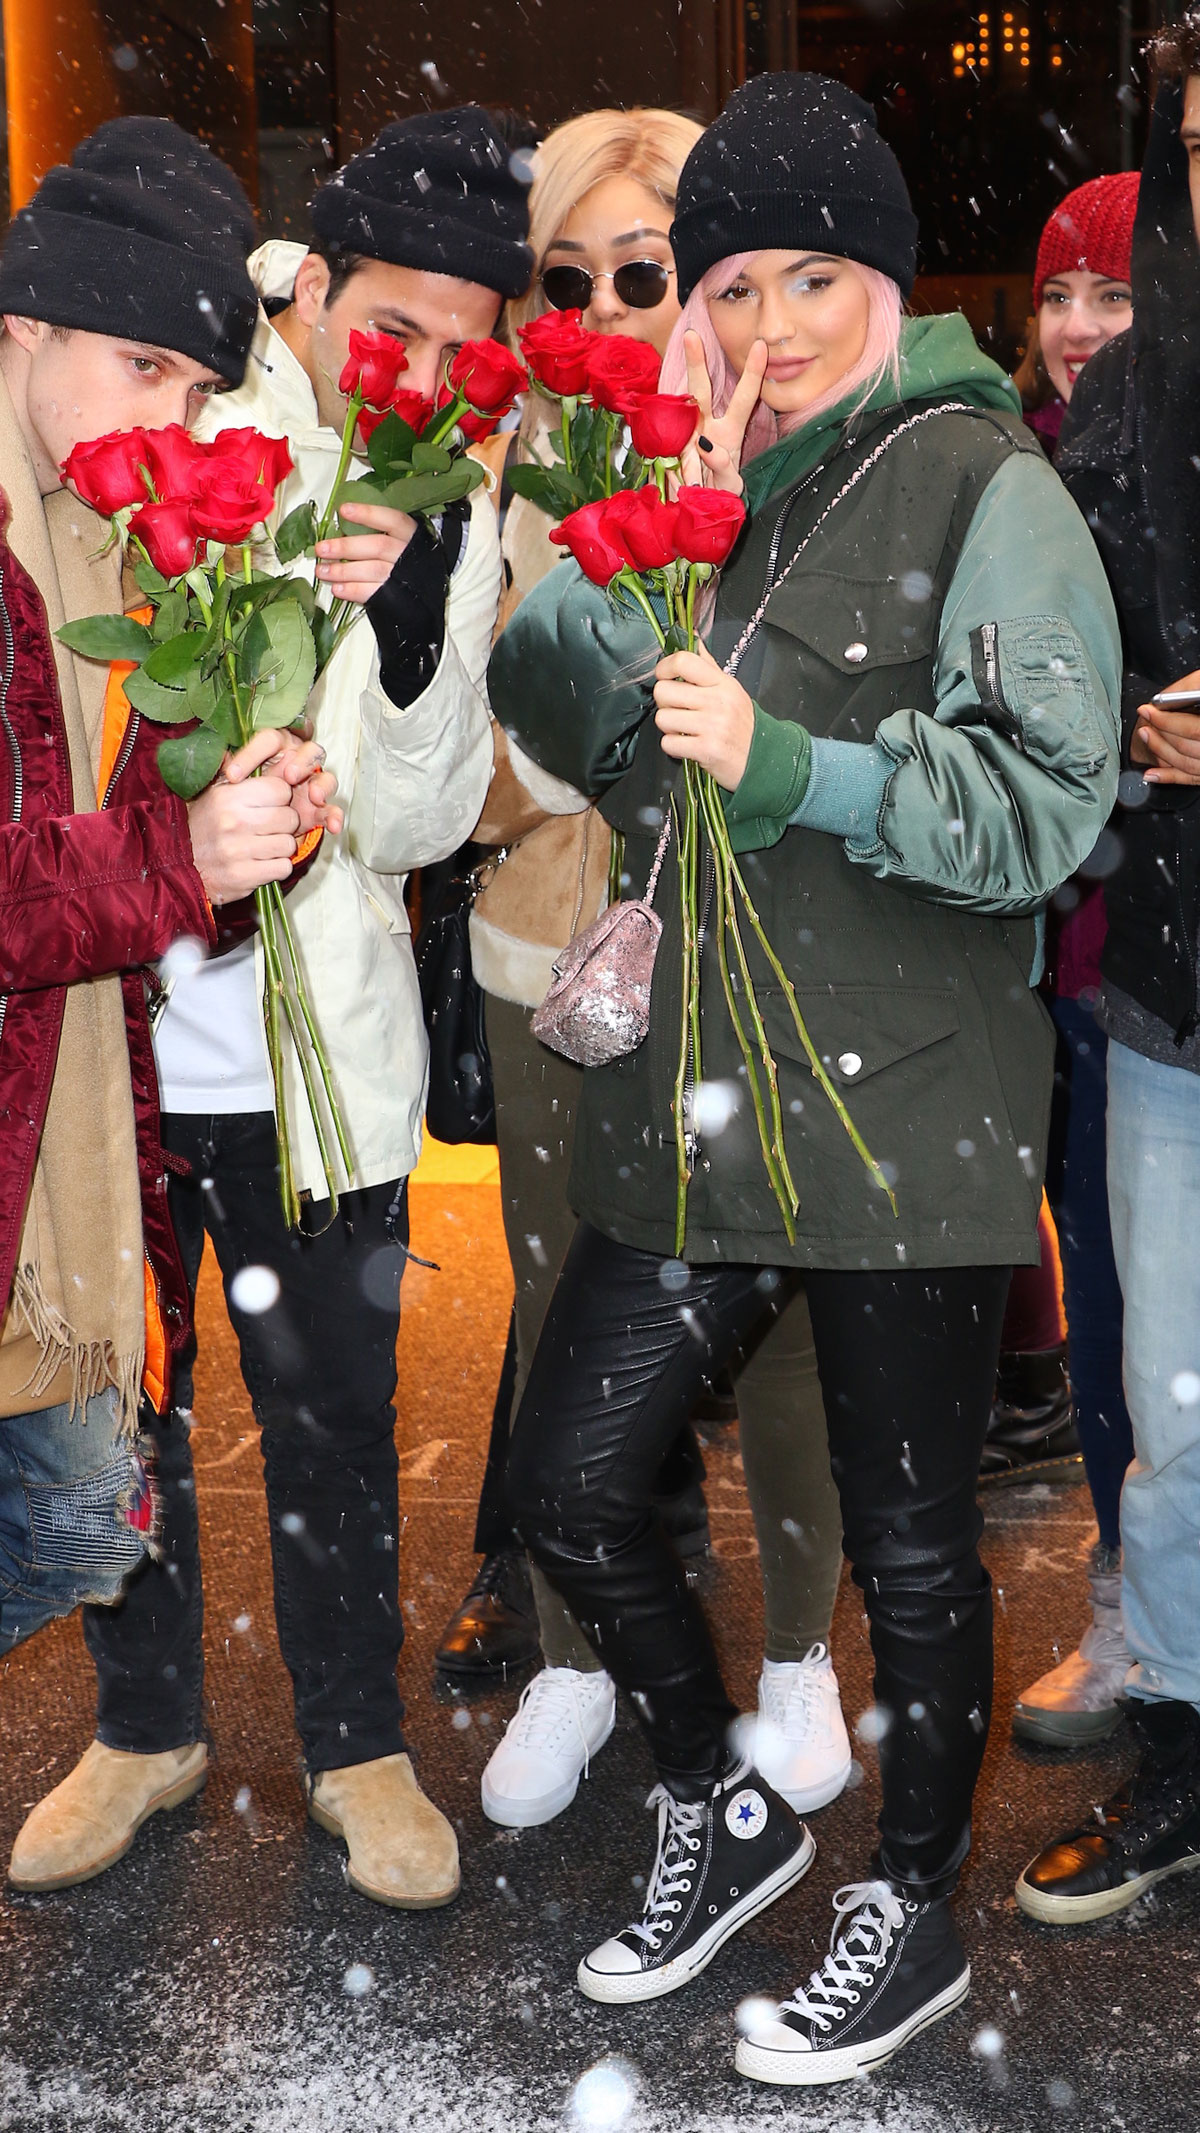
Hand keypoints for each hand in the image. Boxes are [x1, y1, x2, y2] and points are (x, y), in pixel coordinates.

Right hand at [186, 767, 300, 905]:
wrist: (178, 866)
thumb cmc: (204, 826)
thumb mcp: (218, 793)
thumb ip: (247, 776)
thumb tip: (285, 760)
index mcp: (228, 796)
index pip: (280, 789)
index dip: (280, 797)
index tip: (271, 804)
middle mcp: (234, 821)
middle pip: (290, 817)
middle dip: (284, 824)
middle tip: (269, 828)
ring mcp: (238, 851)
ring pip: (289, 844)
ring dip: (280, 847)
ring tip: (263, 846)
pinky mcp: (243, 876)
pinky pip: (283, 868)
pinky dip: (277, 867)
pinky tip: (261, 863)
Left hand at [225, 728, 343, 837]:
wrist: (257, 824)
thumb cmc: (246, 795)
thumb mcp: (233, 782)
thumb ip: (227, 770)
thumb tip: (215, 758)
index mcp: (275, 749)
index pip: (268, 740)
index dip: (252, 754)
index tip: (233, 775)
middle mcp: (298, 762)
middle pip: (309, 751)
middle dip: (301, 762)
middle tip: (289, 776)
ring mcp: (312, 784)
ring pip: (325, 776)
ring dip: (322, 785)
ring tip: (314, 796)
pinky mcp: (320, 808)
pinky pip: (332, 809)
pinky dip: (334, 816)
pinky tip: (332, 825)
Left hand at [315, 500, 415, 603]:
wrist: (426, 595)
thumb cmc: (406, 564)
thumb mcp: (400, 542)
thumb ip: (377, 534)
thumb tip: (342, 527)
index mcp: (410, 536)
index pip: (392, 520)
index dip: (368, 514)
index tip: (344, 510)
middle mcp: (408, 555)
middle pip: (377, 546)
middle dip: (346, 547)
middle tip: (322, 548)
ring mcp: (403, 578)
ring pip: (372, 570)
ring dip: (343, 571)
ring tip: (322, 571)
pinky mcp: (397, 599)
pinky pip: (373, 593)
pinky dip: (353, 590)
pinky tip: (337, 588)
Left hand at [654, 641, 754, 789]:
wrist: (762, 759)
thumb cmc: (741, 725)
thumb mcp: (730, 689)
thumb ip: (708, 666)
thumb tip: (693, 639)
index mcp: (722, 683)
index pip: (683, 661)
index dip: (664, 668)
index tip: (665, 676)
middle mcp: (717, 701)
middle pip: (664, 690)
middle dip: (664, 702)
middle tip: (678, 709)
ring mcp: (712, 726)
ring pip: (663, 718)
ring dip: (669, 727)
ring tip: (685, 729)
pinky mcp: (706, 749)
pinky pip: (669, 743)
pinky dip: (674, 747)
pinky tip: (688, 745)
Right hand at [673, 331, 768, 495]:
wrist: (696, 514)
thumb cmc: (719, 494)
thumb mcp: (729, 486)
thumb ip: (724, 469)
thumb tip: (706, 445)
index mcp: (729, 431)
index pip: (744, 399)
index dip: (753, 374)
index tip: (761, 346)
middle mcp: (705, 428)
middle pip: (700, 392)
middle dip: (696, 365)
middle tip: (692, 337)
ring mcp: (683, 439)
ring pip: (679, 428)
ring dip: (688, 457)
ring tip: (693, 485)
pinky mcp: (665, 455)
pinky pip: (668, 461)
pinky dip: (676, 479)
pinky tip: (683, 493)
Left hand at [1132, 671, 1199, 783]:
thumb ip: (1193, 687)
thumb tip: (1167, 697)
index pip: (1194, 729)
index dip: (1167, 721)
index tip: (1148, 710)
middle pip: (1187, 746)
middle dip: (1160, 735)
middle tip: (1145, 723)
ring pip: (1187, 763)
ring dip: (1160, 752)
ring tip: (1146, 737)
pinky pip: (1191, 778)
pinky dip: (1169, 777)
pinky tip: (1152, 774)